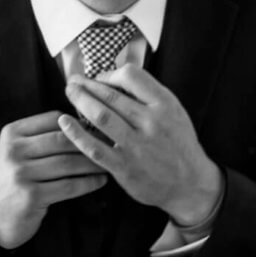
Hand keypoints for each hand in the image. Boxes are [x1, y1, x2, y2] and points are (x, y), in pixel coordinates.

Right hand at [0, 111, 107, 249]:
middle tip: (110, 144)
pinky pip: (69, 185)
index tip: (98, 129)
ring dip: (93, 163)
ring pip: (68, 163)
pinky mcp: (31, 196)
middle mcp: (13, 151)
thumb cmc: (13, 179)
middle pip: (63, 140)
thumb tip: (85, 124)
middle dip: (90, 142)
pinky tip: (100, 180)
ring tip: (108, 162)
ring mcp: (21, 174)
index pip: (53, 118)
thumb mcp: (17, 151)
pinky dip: (89, 182)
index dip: (79, 123)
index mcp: (11, 133)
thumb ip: (42, 136)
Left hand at [60, 64, 223, 226]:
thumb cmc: (178, 143)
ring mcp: (137, 146)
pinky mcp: (124, 167)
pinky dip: (76, 133)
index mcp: (164, 104)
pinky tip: (65, 123)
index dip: (109, 74)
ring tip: (69, 93)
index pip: (131, 76)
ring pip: (101, 117)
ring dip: (80, 101)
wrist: (190, 183)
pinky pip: (94, 147)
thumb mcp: (174, 111)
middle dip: (86, 85)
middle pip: (111, 95)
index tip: (99, 78)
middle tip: (72, 80)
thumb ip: (150, 95)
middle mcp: (151, 122)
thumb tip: (117, 78)